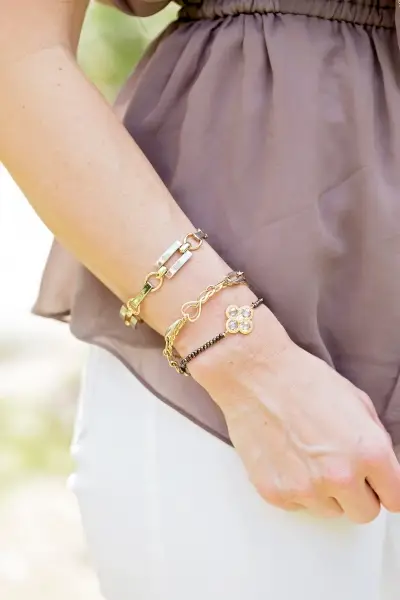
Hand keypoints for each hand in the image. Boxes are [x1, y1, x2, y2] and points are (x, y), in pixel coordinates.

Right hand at [199, 337, 399, 522]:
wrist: (256, 375)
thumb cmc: (303, 381)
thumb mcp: (357, 402)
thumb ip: (375, 442)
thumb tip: (381, 470)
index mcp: (369, 452)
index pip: (394, 499)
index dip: (384, 488)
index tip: (375, 484)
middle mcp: (341, 477)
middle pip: (364, 513)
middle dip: (357, 494)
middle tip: (339, 468)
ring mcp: (306, 489)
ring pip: (329, 511)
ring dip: (324, 492)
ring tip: (307, 456)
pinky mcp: (276, 493)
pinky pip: (297, 504)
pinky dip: (295, 487)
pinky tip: (287, 457)